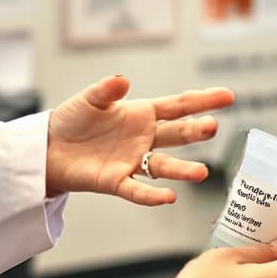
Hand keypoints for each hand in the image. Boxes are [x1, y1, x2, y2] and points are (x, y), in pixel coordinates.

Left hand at [44, 75, 234, 203]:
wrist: (49, 148)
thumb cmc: (72, 120)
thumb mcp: (89, 99)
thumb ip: (106, 90)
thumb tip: (123, 80)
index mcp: (142, 114)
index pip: (179, 106)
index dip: (203, 100)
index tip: (227, 96)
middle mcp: (144, 138)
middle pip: (177, 134)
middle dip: (195, 131)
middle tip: (212, 128)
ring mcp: (133, 161)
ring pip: (164, 166)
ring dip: (182, 169)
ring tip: (201, 172)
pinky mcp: (116, 181)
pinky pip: (137, 189)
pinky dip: (151, 195)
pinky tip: (168, 197)